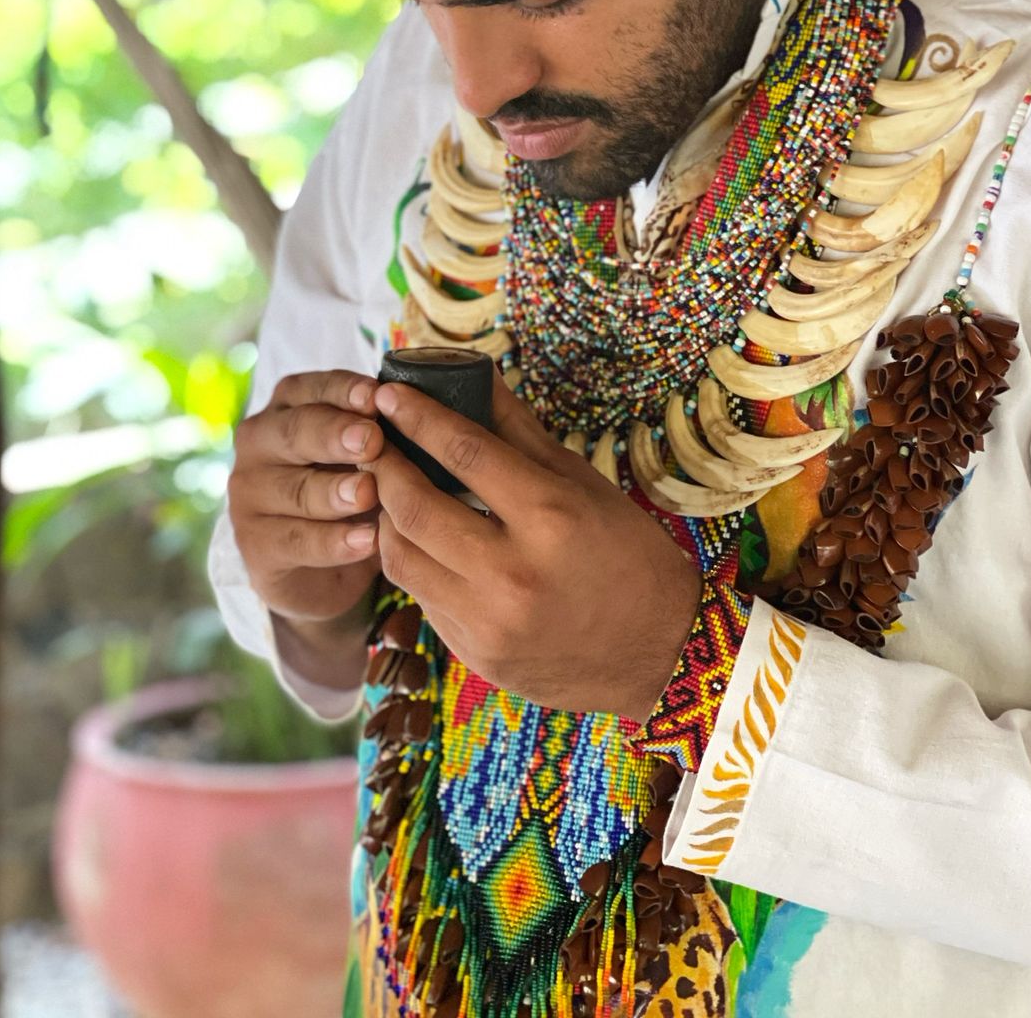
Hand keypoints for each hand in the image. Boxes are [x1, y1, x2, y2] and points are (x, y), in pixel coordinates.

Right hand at [228, 369, 386, 627]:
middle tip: (372, 441)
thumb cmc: (352, 487)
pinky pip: (295, 540)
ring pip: (295, 489)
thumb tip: (423, 412)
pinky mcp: (255, 544)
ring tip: (368, 493)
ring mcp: (250, 494)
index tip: (376, 396)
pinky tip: (367, 540)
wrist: (327, 565)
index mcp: (289, 407)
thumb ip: (384, 432)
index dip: (344, 391)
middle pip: (297, 432)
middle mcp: (260, 442)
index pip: (311, 389)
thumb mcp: (367, 454)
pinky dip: (333, 542)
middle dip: (336, 434)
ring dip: (334, 491)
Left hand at [366, 374, 702, 721]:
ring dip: (386, 517)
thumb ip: (521, 431)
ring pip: (402, 558)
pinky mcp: (475, 654)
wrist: (660, 654)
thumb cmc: (628, 555)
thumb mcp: (583, 483)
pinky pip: (421, 598)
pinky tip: (418, 541)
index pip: (464, 451)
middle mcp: (514, 571)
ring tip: (386, 490)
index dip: (418, 417)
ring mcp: (489, 621)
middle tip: (370, 442)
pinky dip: (413, 562)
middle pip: (415, 508)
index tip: (389, 394)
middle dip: (382, 468)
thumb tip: (477, 377)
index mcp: (550, 516)